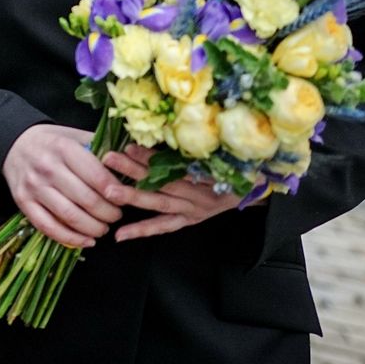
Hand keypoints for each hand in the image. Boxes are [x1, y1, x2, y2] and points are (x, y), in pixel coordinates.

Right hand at [1, 124, 131, 248]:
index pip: (97, 177)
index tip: (124, 198)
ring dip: (93, 228)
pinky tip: (86, 241)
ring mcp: (34, 187)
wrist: (13, 144)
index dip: (116, 193)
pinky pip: (49, 227)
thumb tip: (131, 164)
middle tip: (116, 215)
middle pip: (87, 200)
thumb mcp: (76, 136)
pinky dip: (71, 239)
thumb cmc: (52, 142)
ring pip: (70, 217)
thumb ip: (102, 148)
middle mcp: (47, 167)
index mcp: (64, 148)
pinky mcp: (23, 202)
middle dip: (109, 213)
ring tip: (103, 228)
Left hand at [103, 144, 246, 240]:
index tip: (129, 145)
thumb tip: (165, 128)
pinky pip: (164, 227)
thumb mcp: (223, 153)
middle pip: (163, 182)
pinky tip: (120, 235)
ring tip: (107, 191)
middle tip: (109, 160)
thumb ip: (197, 147)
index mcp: (206, 174)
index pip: (175, 166)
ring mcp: (192, 209)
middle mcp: (197, 194)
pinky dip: (142, 230)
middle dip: (134, 171)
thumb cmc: (238, 164)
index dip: (152, 158)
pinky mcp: (189, 220)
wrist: (257, 188)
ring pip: (159, 203)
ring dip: (132, 196)